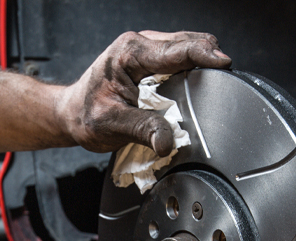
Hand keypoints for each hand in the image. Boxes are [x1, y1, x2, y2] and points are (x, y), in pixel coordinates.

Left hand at [55, 31, 231, 157]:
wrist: (71, 114)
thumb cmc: (85, 116)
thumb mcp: (111, 125)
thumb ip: (142, 130)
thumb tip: (167, 141)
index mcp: (130, 53)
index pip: (176, 49)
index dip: (204, 55)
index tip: (224, 64)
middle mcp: (140, 44)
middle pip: (189, 43)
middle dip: (208, 60)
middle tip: (221, 84)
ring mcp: (148, 49)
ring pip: (188, 47)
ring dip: (202, 64)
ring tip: (210, 87)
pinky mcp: (153, 59)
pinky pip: (182, 57)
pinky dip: (194, 69)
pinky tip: (194, 87)